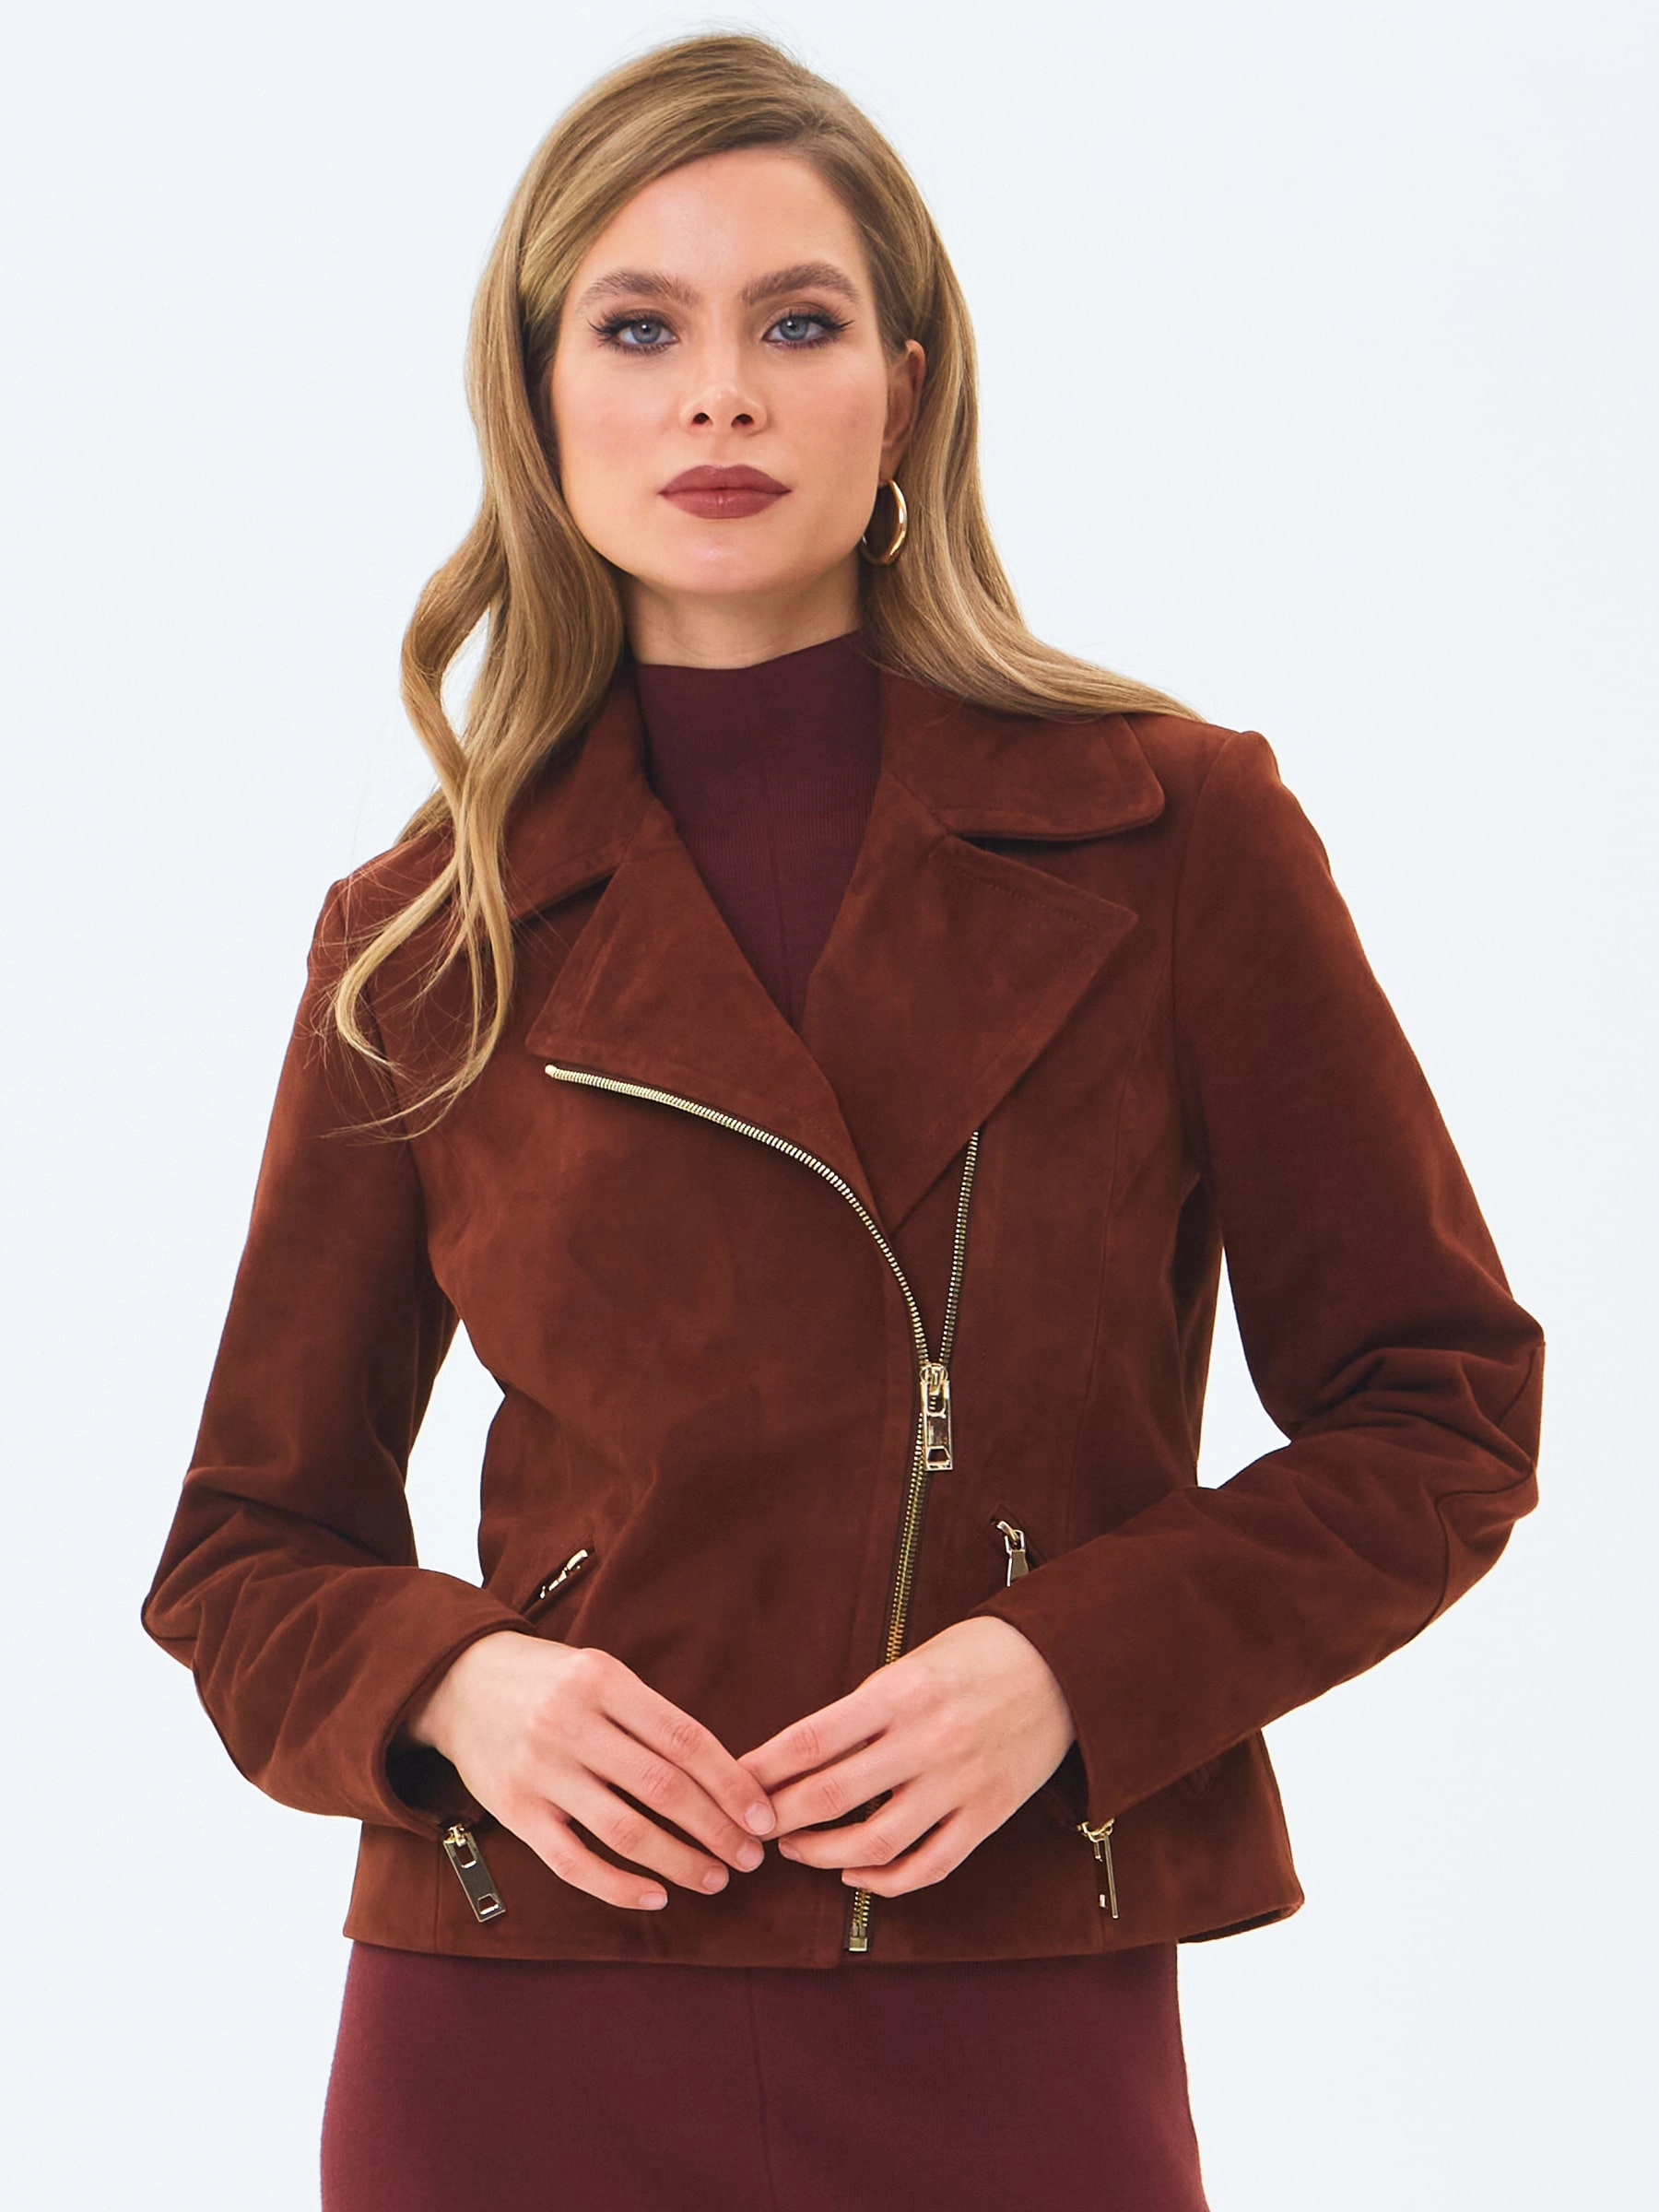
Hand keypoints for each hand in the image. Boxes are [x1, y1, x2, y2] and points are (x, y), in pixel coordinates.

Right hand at [400, 1631, 778, 1911]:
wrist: (458, 1683)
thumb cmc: (548, 1680)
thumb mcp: (600, 1672)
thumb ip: (650, 1717)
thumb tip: (723, 1776)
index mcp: (603, 1681)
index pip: (685, 1739)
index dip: (731, 1782)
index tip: (763, 1815)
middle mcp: (571, 1724)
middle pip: (662, 1788)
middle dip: (716, 1829)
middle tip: (750, 1857)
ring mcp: (540, 1770)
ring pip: (624, 1830)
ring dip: (678, 1862)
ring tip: (714, 1879)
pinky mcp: (514, 1811)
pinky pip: (573, 1862)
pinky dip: (619, 1885)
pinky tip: (655, 1895)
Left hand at [735, 1617, 1076, 1896]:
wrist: (1065, 1666)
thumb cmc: (979, 1654)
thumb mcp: (912, 1661)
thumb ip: (864, 1709)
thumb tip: (802, 1754)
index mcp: (899, 1692)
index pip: (810, 1741)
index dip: (762, 1769)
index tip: (733, 1781)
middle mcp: (925, 1740)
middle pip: (829, 1796)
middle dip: (777, 1817)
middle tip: (748, 1824)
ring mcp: (958, 1783)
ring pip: (874, 1841)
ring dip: (821, 1853)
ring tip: (794, 1849)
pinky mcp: (988, 1814)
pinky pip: (928, 1865)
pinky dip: (884, 1880)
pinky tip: (855, 1872)